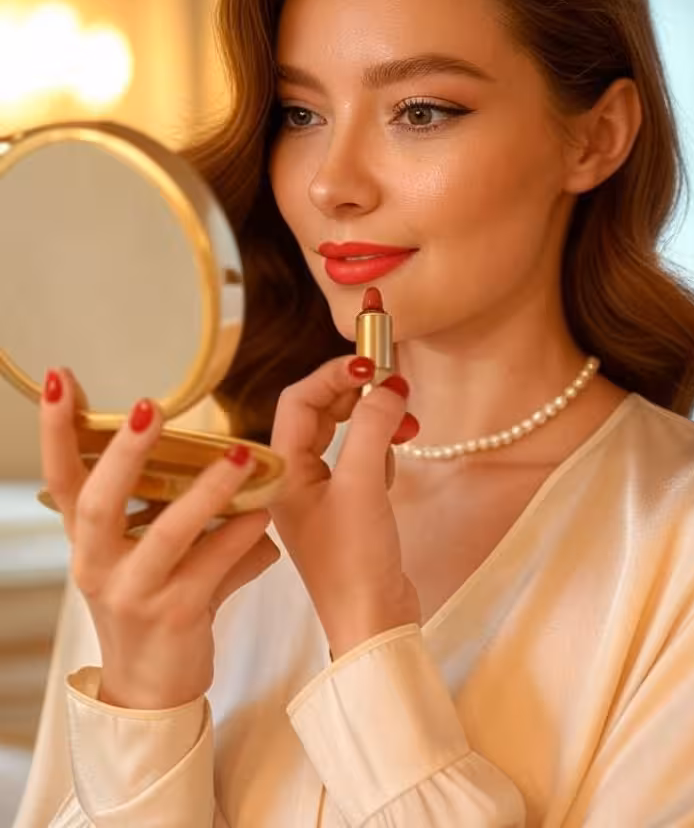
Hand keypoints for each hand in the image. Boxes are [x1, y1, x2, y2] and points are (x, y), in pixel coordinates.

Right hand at [40, 368, 280, 709]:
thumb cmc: (152, 603)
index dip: (58, 430)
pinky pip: (213, 567)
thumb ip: (172, 505)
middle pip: (100, 503)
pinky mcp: (176, 616)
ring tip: (242, 454)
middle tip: (150, 406)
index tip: (61, 377)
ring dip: (208, 491)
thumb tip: (220, 451)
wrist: (151, 687)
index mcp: (88, 541)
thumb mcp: (145, 552)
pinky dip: (241, 537)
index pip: (62, 478)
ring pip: (167, 534)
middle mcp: (97, 566)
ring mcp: (134, 594)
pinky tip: (265, 516)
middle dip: (124, 453)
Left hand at [269, 356, 421, 658]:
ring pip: (344, 435)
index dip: (333, 376)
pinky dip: (380, 450)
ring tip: (406, 424)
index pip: (299, 401)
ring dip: (374, 422)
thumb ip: (372, 430)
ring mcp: (320, 495)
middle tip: (394, 385)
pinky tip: (396, 457)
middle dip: (356, 395)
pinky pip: (360, 460)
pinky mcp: (346, 508)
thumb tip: (389, 387)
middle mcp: (294, 479)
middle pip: (321, 413)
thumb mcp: (362, 487)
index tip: (372, 365)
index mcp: (281, 472)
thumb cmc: (354, 562)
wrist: (374, 623)